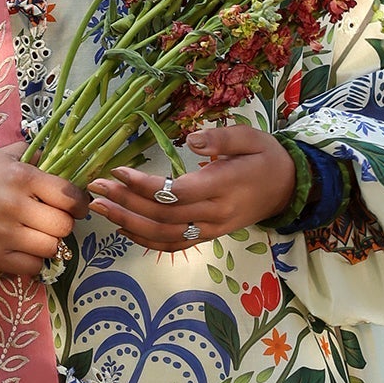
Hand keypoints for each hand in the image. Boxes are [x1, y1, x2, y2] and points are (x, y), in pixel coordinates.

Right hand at [0, 144, 85, 275]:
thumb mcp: (7, 156)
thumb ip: (38, 156)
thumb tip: (68, 161)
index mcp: (23, 177)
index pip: (69, 196)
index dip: (79, 204)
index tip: (77, 207)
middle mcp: (15, 206)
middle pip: (63, 226)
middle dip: (63, 224)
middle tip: (53, 222)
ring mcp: (3, 234)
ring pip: (50, 249)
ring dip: (48, 244)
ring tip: (38, 236)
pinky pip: (31, 267)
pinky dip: (33, 261)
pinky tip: (24, 250)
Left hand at [88, 124, 294, 253]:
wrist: (288, 189)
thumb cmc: (266, 158)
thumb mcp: (251, 137)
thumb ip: (221, 138)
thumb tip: (191, 140)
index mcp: (224, 186)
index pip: (178, 193)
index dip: (145, 187)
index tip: (118, 173)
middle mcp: (215, 213)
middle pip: (163, 216)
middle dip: (125, 204)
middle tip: (94, 188)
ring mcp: (211, 229)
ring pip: (164, 235)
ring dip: (127, 223)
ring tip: (98, 208)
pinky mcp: (208, 236)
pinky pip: (173, 245)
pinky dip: (145, 240)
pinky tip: (122, 228)